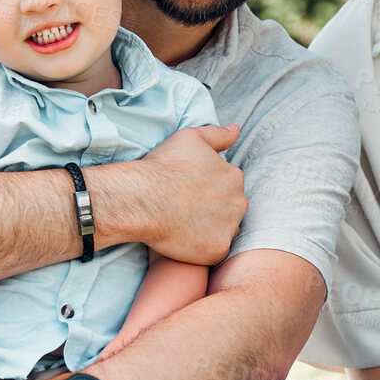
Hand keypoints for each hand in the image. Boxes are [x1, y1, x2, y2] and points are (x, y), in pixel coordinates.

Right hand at [113, 124, 245, 264]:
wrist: (140, 199)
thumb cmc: (162, 166)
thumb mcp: (190, 138)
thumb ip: (218, 134)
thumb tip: (236, 129)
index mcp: (235, 176)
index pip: (229, 185)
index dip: (208, 188)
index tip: (189, 190)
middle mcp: (239, 202)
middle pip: (230, 208)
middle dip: (213, 208)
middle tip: (185, 208)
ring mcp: (229, 228)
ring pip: (225, 230)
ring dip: (210, 228)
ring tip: (184, 223)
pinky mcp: (218, 250)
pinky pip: (215, 250)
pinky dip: (203, 247)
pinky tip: (184, 238)